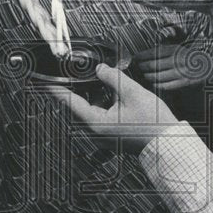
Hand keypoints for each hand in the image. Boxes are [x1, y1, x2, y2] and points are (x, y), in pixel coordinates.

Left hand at [48, 63, 180, 152]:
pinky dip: (102, 103)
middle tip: (79, 73)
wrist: (167, 143)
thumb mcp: (132, 93)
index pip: (69, 102)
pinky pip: (98, 115)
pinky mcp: (109, 135)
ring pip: (89, 109)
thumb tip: (101, 69)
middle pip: (78, 105)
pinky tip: (113, 94)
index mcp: (95, 123)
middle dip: (79, 87)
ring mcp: (101, 135)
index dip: (56, 89)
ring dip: (93, 95)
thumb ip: (112, 78)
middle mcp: (94, 133)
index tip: (44, 81)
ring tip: (104, 82)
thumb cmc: (152, 124)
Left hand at [133, 43, 212, 90]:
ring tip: (144, 77)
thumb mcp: (178, 51)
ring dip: (149, 77)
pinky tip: (153, 84)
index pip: (153, 52)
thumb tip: (141, 56)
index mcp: (176, 49)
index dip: (142, 56)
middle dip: (143, 67)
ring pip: (159, 76)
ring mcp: (182, 71)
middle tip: (137, 68)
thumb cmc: (187, 60)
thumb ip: (164, 52)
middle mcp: (178, 59)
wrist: (207, 69)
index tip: (134, 58)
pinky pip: (167, 85)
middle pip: (154, 65)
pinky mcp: (185, 82)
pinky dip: (158, 85)